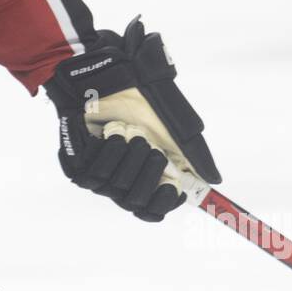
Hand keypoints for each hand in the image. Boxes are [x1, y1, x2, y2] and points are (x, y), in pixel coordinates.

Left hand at [45, 17, 221, 220]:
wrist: (109, 79)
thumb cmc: (141, 102)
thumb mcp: (174, 126)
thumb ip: (194, 154)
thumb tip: (214, 179)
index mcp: (146, 177)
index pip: (152, 211)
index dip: (163, 203)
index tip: (172, 186)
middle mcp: (122, 182)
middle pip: (136, 201)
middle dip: (147, 171)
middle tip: (149, 145)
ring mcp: (98, 176)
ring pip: (116, 187)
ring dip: (129, 155)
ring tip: (128, 132)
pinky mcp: (77, 166)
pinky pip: (94, 174)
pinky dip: (110, 149)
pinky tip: (110, 133)